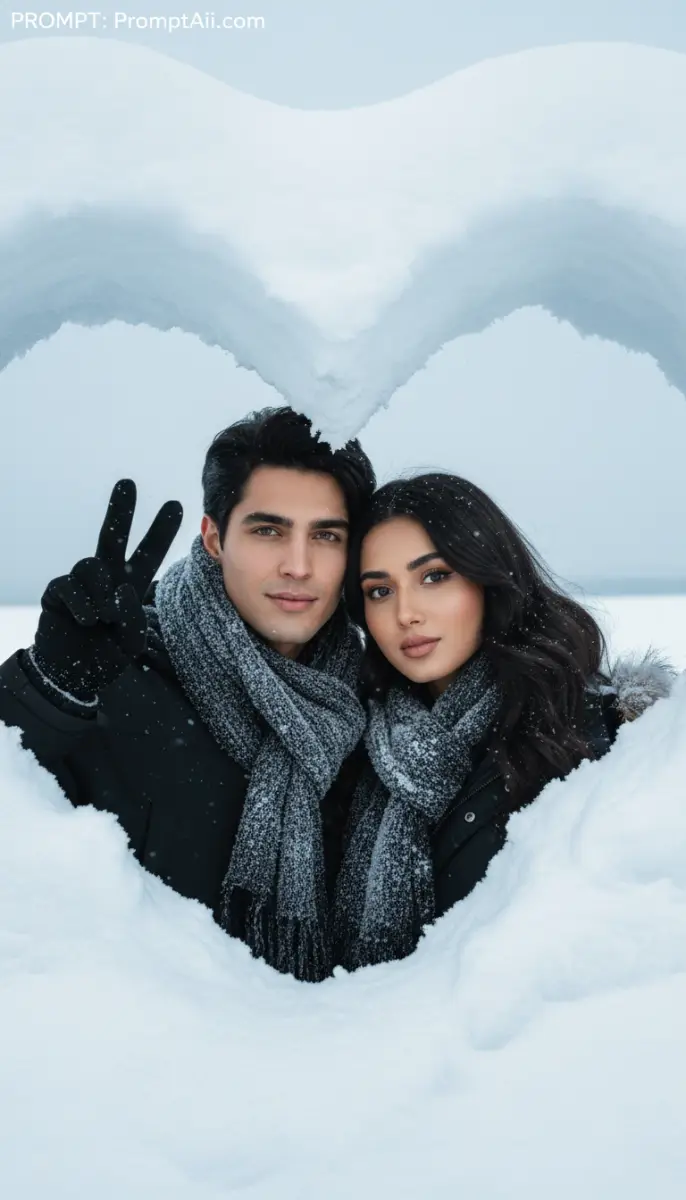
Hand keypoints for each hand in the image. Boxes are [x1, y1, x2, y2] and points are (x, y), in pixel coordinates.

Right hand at [29, 480, 182, 703]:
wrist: (71, 674)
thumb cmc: (105, 656)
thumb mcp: (132, 642)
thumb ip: (133, 617)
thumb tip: (119, 590)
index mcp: (129, 586)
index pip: (148, 554)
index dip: (161, 532)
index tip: (178, 506)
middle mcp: (106, 578)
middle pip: (112, 536)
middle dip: (120, 510)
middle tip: (128, 483)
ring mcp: (80, 583)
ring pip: (93, 566)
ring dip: (101, 592)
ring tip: (102, 618)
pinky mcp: (57, 591)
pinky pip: (71, 586)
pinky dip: (83, 604)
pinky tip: (86, 621)